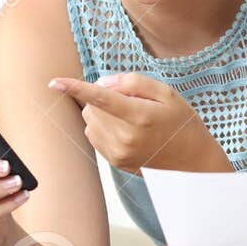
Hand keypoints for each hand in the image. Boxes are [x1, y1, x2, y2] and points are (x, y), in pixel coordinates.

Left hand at [48, 74, 226, 174]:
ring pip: (90, 121)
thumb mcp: (167, 94)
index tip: (54, 82)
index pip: (100, 98)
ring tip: (130, 117)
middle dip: (102, 97)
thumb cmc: (182, 124)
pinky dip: (103, 126)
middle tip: (130, 100)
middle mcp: (125, 137)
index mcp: (140, 116)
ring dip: (101, 112)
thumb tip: (102, 83)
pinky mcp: (115, 162)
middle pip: (92, 107)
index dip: (75, 88)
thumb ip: (133, 82)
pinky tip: (124, 129)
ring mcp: (118, 153)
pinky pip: (94, 135)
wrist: (193, 163)